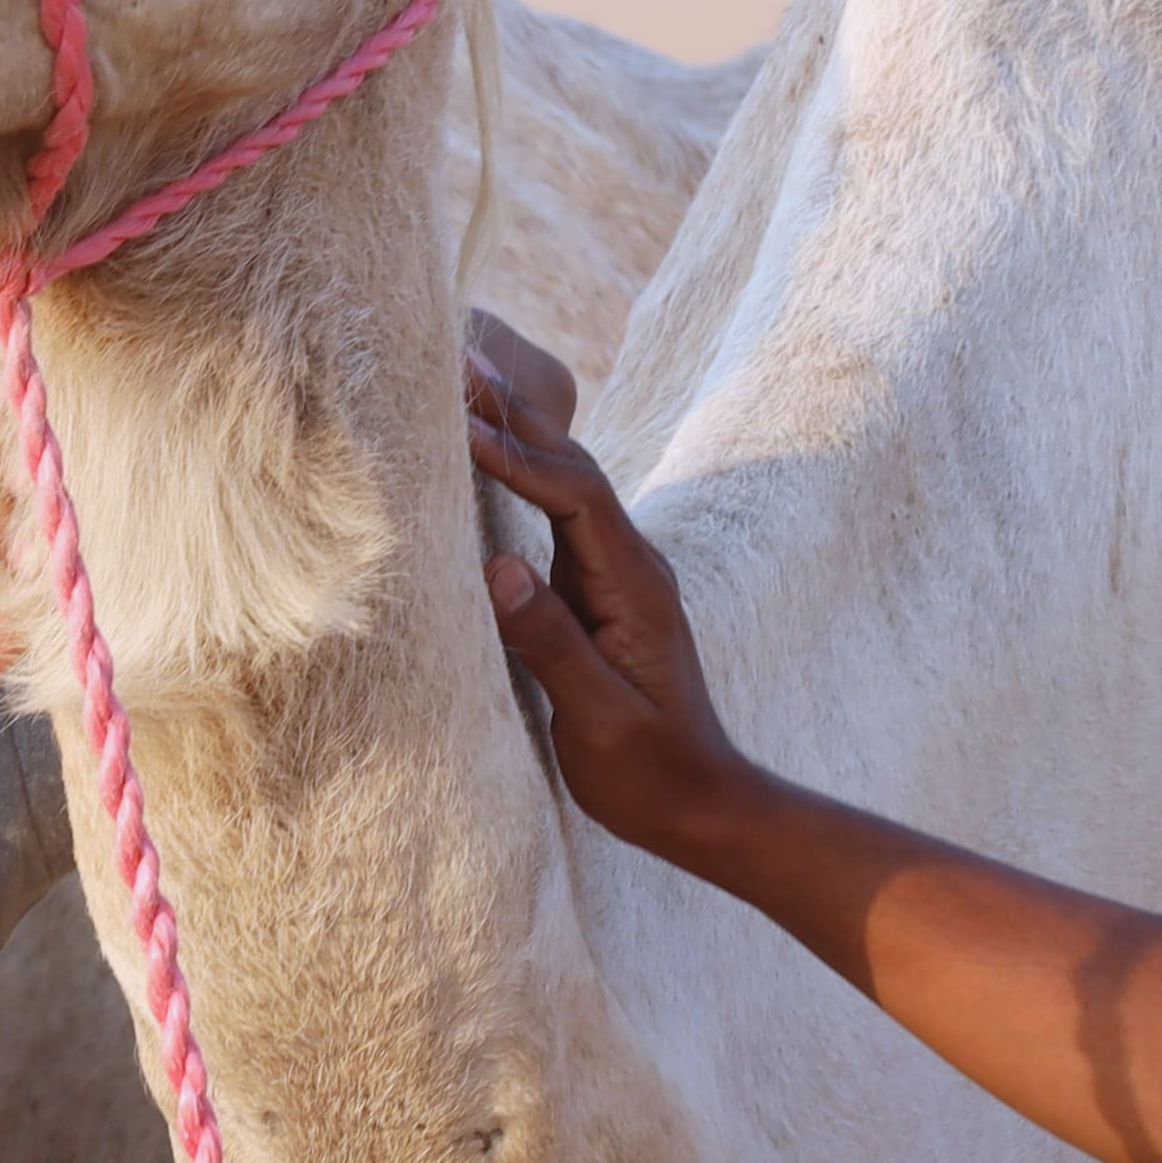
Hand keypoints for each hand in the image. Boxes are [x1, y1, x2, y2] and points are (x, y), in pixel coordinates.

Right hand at [462, 330, 749, 856]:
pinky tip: (484, 458)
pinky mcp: (598, 594)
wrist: (702, 804)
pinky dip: (518, 476)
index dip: (519, 455)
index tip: (460, 426)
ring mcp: (616, 576)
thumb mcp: (600, 718)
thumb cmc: (652, 773)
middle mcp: (631, 567)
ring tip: (461, 386)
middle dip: (517, 414)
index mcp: (635, 586)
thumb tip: (497, 569)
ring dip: (517, 434)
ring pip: (565, 483)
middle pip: (574, 468)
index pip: (576, 494)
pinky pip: (555, 515)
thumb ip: (551, 642)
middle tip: (458, 358)